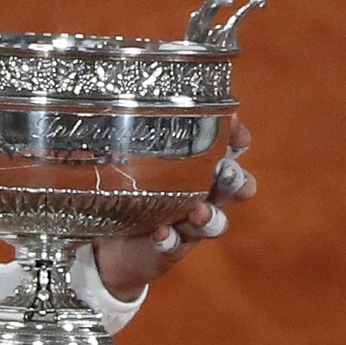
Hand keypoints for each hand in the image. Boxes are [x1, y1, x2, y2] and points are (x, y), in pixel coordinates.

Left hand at [94, 116, 258, 300]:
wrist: (108, 247)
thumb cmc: (127, 193)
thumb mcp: (131, 161)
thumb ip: (134, 136)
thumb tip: (116, 94)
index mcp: (198, 170)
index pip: (231, 149)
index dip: (237, 137)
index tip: (232, 121)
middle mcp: (201, 196)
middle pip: (236, 187)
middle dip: (236, 180)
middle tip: (223, 173)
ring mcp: (188, 225)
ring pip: (215, 221)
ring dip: (209, 215)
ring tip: (197, 211)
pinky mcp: (170, 250)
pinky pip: (177, 246)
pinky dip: (171, 240)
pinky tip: (161, 234)